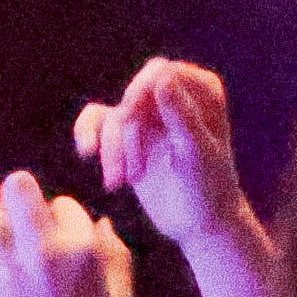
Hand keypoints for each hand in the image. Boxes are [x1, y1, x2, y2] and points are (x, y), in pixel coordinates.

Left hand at [0, 172, 136, 296]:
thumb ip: (117, 256)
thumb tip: (102, 223)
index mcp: (81, 248)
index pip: (64, 205)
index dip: (63, 219)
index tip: (62, 237)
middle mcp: (40, 250)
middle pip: (17, 189)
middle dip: (19, 193)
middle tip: (20, 211)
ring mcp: (6, 271)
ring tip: (2, 241)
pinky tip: (4, 290)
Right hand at [72, 58, 248, 250]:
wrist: (198, 223)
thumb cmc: (209, 187)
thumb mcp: (198, 153)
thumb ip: (182, 115)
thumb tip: (162, 76)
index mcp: (202, 90)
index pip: (160, 73)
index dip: (140, 92)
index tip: (128, 117)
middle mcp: (175, 95)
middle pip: (132, 96)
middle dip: (123, 132)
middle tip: (127, 171)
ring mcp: (150, 114)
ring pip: (114, 116)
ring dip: (112, 151)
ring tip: (118, 184)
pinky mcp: (129, 134)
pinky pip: (98, 120)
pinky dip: (88, 135)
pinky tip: (87, 152)